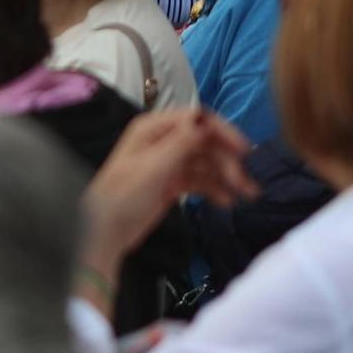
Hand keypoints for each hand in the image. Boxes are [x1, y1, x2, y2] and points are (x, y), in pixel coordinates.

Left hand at [81, 110, 255, 268]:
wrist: (105, 233)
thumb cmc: (123, 196)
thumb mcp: (154, 167)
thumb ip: (183, 142)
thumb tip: (207, 120)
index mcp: (154, 128)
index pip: (197, 120)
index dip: (223, 132)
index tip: (243, 151)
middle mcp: (163, 140)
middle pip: (205, 142)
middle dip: (227, 161)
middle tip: (245, 184)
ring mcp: (168, 162)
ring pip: (206, 162)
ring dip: (226, 177)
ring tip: (247, 195)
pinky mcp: (171, 183)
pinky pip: (200, 180)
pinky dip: (214, 188)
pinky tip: (227, 201)